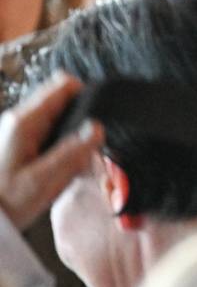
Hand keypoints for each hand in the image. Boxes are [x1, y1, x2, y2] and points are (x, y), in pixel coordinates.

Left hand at [0, 74, 103, 230]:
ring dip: (73, 137)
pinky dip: (62, 147)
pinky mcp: (19, 142)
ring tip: (74, 165)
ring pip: (58, 119)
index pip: (63, 85)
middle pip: (63, 101)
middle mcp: (20, 120)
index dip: (87, 96)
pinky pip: (50, 133)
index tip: (98, 121)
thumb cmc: (5, 201)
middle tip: (87, 151)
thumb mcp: (43, 181)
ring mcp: (18, 130)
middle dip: (82, 122)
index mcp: (25, 122)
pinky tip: (61, 169)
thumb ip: (72, 153)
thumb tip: (98, 128)